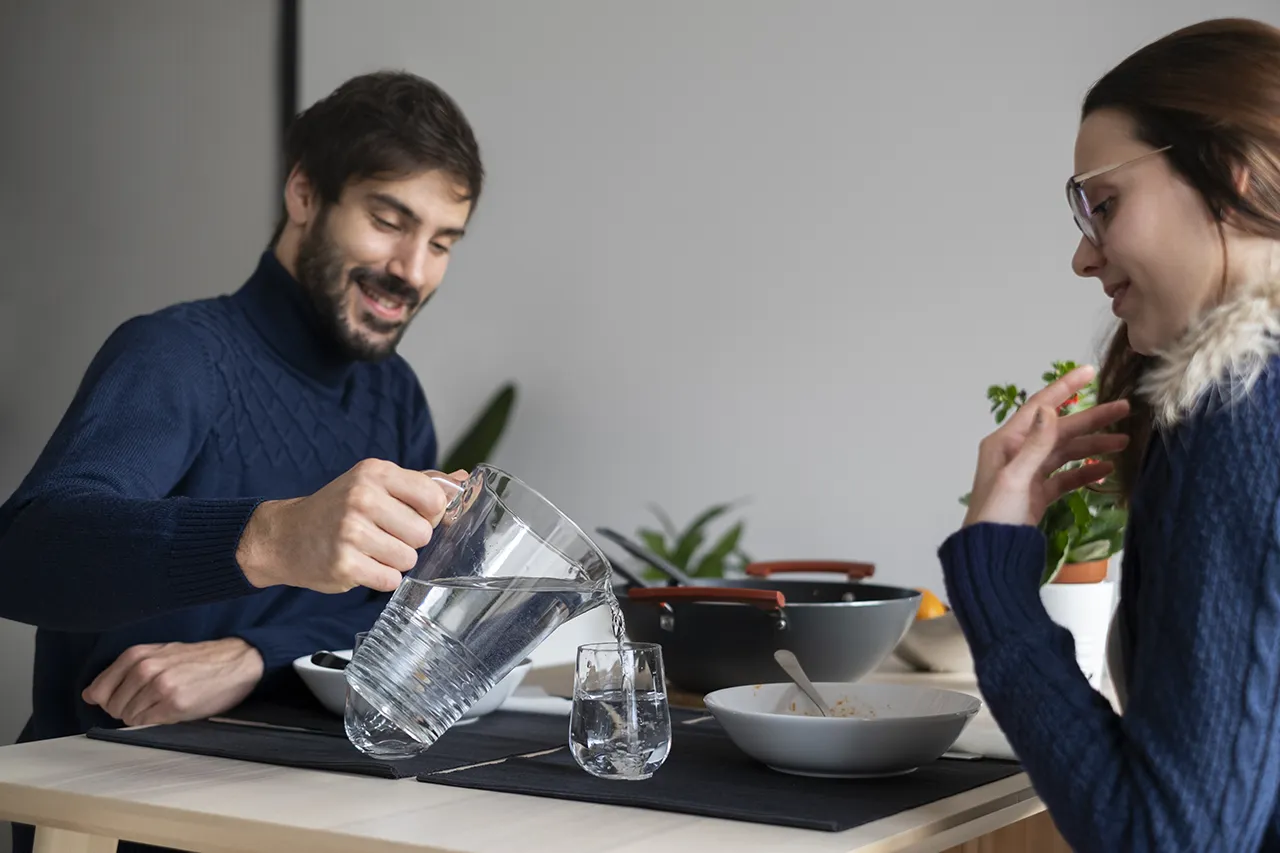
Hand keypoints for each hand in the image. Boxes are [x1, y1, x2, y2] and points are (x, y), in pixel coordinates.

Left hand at [82, 639, 263, 726]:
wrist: (237, 661)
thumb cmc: (197, 660)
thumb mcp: (159, 653)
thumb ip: (125, 670)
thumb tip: (90, 695)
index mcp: (138, 655)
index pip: (98, 690)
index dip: (109, 700)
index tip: (125, 699)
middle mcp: (145, 669)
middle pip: (113, 706)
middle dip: (127, 709)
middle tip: (152, 702)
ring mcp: (159, 687)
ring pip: (129, 717)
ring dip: (143, 717)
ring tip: (165, 704)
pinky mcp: (174, 704)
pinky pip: (146, 724)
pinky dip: (155, 722)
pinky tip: (172, 710)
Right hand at [236, 461, 468, 592]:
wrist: (285, 535)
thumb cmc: (338, 508)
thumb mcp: (374, 483)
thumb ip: (421, 482)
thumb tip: (463, 479)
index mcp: (375, 473)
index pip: (434, 499)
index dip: (431, 515)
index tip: (414, 516)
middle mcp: (363, 498)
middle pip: (424, 533)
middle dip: (410, 540)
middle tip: (384, 535)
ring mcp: (351, 531)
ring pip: (408, 559)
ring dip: (395, 561)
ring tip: (370, 549)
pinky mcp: (344, 563)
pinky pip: (389, 580)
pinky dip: (380, 577)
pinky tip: (362, 564)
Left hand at [962, 364, 1130, 527]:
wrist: (990, 554)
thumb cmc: (996, 514)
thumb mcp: (1015, 478)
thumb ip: (1035, 445)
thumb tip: (1050, 408)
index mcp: (1005, 443)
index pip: (1039, 407)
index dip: (1064, 388)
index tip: (1089, 372)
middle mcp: (1017, 453)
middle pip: (1059, 429)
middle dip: (1091, 419)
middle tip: (1125, 408)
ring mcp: (1029, 474)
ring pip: (1065, 452)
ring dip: (1093, 445)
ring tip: (1124, 441)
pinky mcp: (1038, 494)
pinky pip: (1066, 477)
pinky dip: (1085, 472)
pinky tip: (1108, 469)